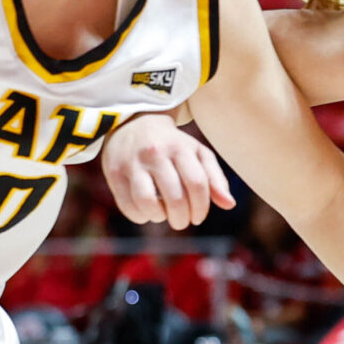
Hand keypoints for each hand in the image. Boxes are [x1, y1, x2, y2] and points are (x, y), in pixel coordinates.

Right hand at [101, 112, 233, 230]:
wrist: (132, 122)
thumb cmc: (171, 145)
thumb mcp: (196, 153)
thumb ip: (215, 178)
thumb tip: (230, 205)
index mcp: (180, 147)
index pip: (197, 184)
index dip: (201, 208)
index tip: (198, 217)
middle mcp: (155, 153)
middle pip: (175, 198)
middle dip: (182, 219)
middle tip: (182, 221)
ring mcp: (132, 163)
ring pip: (148, 204)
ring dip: (160, 218)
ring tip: (162, 215)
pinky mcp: (113, 172)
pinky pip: (128, 206)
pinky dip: (140, 216)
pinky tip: (146, 212)